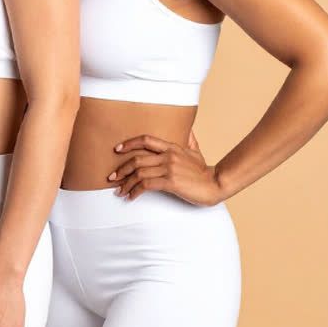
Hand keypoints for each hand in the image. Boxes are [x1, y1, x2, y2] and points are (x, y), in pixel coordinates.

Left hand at [110, 132, 225, 205]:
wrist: (215, 184)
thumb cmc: (203, 171)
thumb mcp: (195, 152)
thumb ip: (189, 140)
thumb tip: (188, 129)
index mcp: (172, 147)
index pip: (146, 139)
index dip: (129, 143)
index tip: (117, 149)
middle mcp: (168, 156)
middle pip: (137, 159)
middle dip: (121, 169)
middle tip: (112, 177)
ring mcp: (169, 168)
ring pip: (140, 173)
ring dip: (126, 183)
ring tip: (119, 191)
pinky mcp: (171, 182)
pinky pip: (147, 185)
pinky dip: (135, 191)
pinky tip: (131, 197)